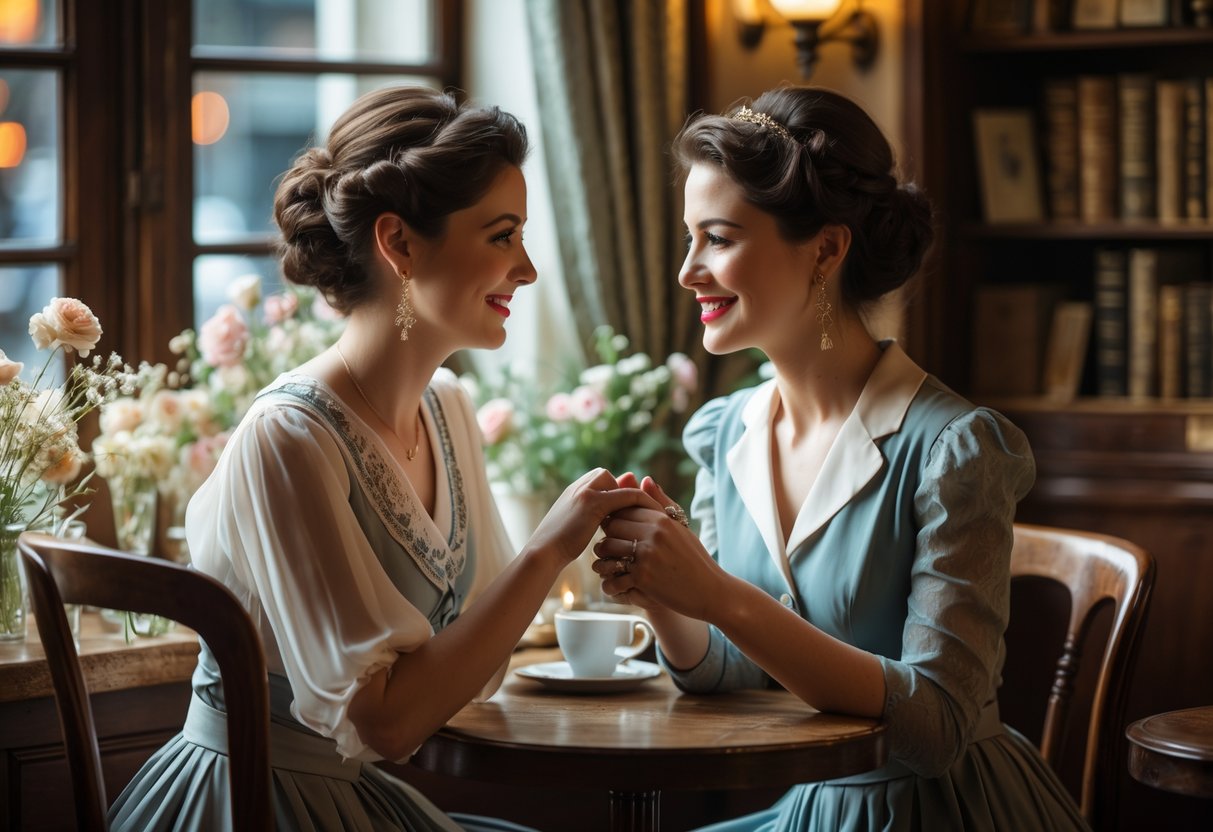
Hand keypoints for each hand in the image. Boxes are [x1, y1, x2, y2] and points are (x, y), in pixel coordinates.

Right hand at [525, 468, 662, 568]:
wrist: (543, 553)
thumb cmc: (555, 548)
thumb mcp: (571, 529)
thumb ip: (585, 520)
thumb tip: (602, 521)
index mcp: (571, 491)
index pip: (597, 478)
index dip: (610, 490)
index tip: (622, 506)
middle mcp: (578, 487)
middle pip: (606, 475)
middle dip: (619, 489)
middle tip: (632, 508)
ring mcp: (585, 492)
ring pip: (618, 482)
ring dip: (631, 495)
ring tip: (644, 511)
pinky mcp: (594, 503)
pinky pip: (626, 495)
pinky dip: (640, 502)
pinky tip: (648, 516)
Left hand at [592, 475, 724, 619]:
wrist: (709, 591)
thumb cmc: (694, 558)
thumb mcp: (681, 527)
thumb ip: (662, 503)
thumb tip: (645, 479)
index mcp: (662, 519)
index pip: (623, 508)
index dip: (614, 518)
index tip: (614, 529)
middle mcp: (653, 533)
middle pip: (611, 525)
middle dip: (606, 535)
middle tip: (608, 546)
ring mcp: (647, 555)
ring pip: (606, 547)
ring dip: (602, 556)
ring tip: (607, 563)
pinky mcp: (643, 577)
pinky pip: (612, 573)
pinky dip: (609, 580)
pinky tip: (614, 582)